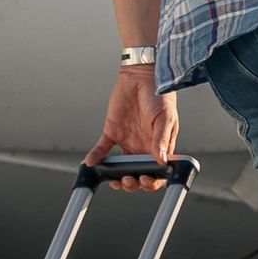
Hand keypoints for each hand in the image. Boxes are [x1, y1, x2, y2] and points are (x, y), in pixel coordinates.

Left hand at [97, 67, 180, 181]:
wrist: (142, 76)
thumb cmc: (160, 95)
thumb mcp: (165, 118)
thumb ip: (162, 140)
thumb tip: (161, 160)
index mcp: (160, 146)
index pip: (157, 171)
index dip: (152, 181)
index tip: (146, 181)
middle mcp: (144, 146)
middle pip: (138, 172)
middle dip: (133, 182)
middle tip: (129, 181)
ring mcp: (128, 140)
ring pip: (120, 165)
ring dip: (116, 175)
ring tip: (114, 179)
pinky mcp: (113, 132)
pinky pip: (103, 148)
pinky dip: (96, 156)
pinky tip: (91, 162)